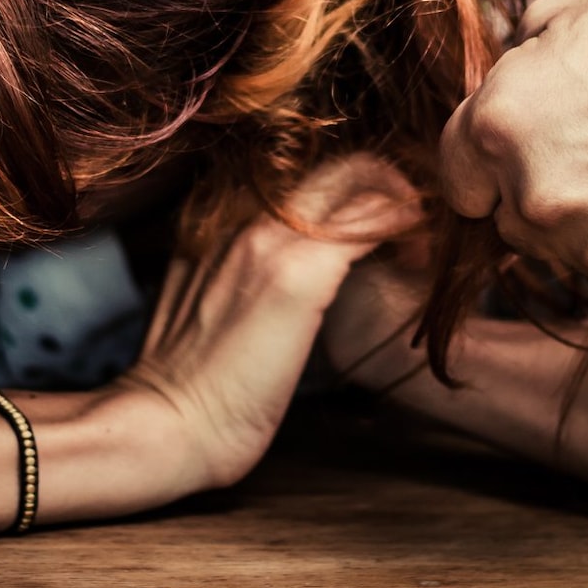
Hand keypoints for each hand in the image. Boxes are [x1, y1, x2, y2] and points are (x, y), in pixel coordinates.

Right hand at [112, 153, 420, 491]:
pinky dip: (407, 228)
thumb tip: (283, 278)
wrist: (169, 424)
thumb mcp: (205, 302)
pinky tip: (418, 260)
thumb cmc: (192, 383)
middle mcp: (240, 210)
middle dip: (387, 187)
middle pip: (337, 162)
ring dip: (400, 205)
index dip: (348, 193)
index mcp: (214, 214)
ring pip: (359, 177)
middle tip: (410, 237)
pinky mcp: (300, 273)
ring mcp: (270, 237)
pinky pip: (373, 220)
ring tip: (416, 251)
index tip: (375, 231)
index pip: (299, 170)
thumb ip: (237, 270)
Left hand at [438, 0, 587, 308]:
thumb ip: (509, 76)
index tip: (530, 153)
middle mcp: (542, 201)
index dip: (491, 164)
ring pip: (583, 256)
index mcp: (499, 130)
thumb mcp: (563, 21)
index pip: (458, 181)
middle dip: (549, 194)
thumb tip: (491, 99)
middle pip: (517, 225)